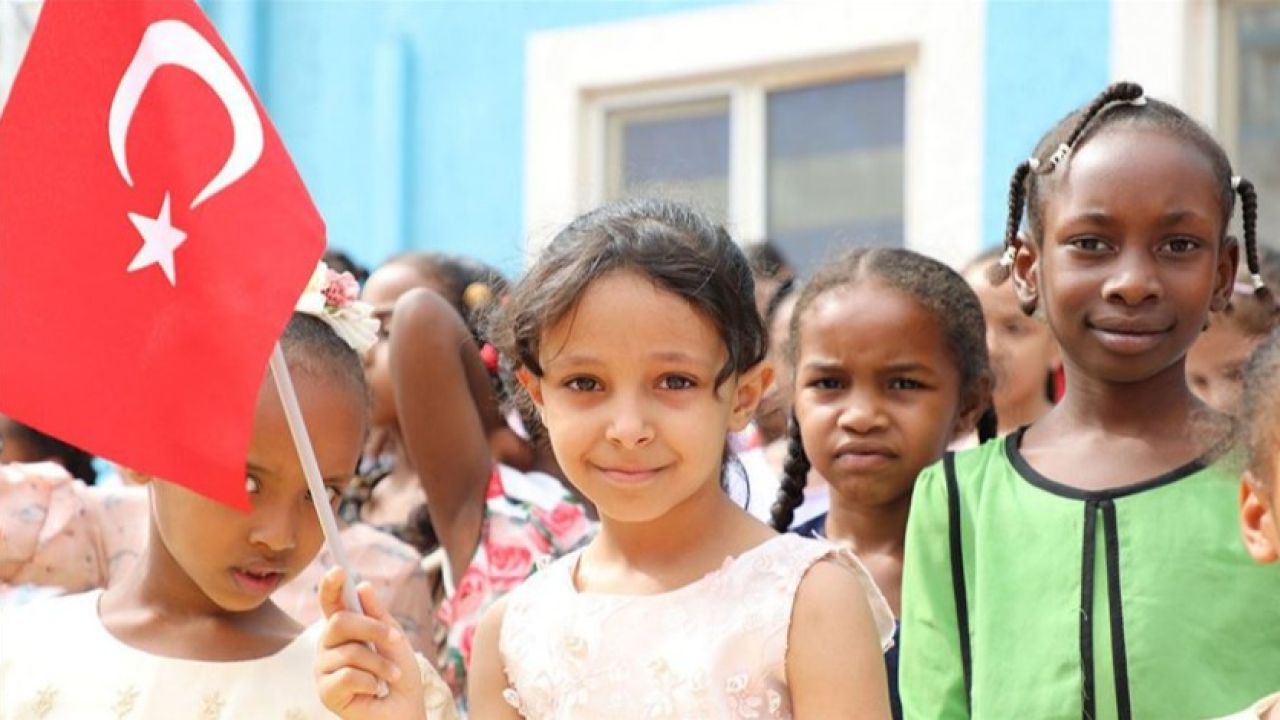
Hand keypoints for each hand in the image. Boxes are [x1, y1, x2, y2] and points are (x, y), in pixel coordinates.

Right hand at [315, 567, 426, 719]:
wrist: (405, 712)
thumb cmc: (399, 677)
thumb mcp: (395, 640)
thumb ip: (378, 616)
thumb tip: (362, 585)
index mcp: (344, 631)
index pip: (330, 603)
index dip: (330, 586)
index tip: (339, 570)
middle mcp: (328, 647)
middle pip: (339, 622)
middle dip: (373, 629)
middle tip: (396, 640)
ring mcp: (324, 670)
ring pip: (349, 651)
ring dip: (380, 664)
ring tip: (390, 676)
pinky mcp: (326, 692)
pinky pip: (347, 676)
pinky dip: (371, 682)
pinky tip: (375, 691)